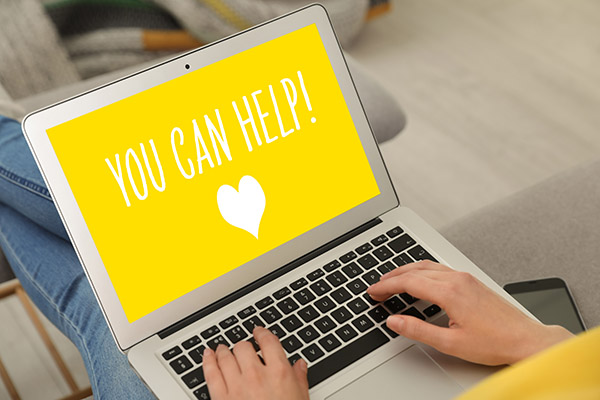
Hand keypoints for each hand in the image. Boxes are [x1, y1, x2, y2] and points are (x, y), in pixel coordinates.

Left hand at [203, 326, 308, 399]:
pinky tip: (208, 355)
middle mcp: (256, 375)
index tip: (258, 331)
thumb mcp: (301, 398)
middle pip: (244, 347)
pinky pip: (210, 373)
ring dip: (224, 350)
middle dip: (244, 345)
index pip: (268, 342)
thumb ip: (299, 379)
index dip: (261, 332)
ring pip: (226, 356)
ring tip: (223, 348)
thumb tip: (300, 365)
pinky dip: (207, 361)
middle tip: (243, 346)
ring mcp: (237, 386)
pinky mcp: (221, 398)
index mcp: (279, 373)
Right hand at [367, 261, 572, 364]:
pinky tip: (419, 279)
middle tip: (377, 286)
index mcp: (450, 292)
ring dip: (407, 271)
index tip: (373, 292)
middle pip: (416, 269)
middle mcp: (457, 279)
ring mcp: (465, 278)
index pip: (408, 282)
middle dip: (392, 276)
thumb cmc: (495, 342)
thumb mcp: (451, 343)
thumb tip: (394, 321)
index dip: (387, 286)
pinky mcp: (471, 281)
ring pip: (428, 266)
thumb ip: (418, 330)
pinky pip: (439, 269)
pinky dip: (422, 271)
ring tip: (392, 280)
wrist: (526, 340)